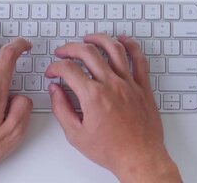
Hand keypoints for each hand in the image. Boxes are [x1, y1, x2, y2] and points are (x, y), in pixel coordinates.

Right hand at [45, 34, 181, 182]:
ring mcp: (129, 83)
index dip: (55, 67)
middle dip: (70, 48)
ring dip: (98, 39)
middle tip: (63, 52)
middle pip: (88, 52)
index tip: (53, 71)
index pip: (68, 69)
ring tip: (88, 38)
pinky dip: (131, 45)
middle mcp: (111, 85)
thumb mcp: (76, 135)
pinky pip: (138, 59)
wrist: (139, 158)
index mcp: (93, 96)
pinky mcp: (143, 86)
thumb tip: (55, 90)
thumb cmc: (112, 150)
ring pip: (113, 49)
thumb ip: (62, 109)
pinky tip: (122, 40)